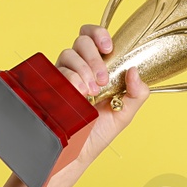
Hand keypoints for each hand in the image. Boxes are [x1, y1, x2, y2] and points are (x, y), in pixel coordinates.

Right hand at [52, 22, 151, 170]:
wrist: (77, 153)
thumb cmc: (99, 132)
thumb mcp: (124, 113)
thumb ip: (136, 93)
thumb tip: (135, 70)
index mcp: (97, 67)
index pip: (93, 37)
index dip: (98, 34)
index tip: (108, 48)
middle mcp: (79, 67)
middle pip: (81, 41)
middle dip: (93, 57)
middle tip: (102, 80)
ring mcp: (63, 75)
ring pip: (68, 54)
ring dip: (83, 70)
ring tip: (91, 92)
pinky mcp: (50, 85)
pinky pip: (57, 71)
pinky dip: (70, 79)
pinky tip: (78, 94)